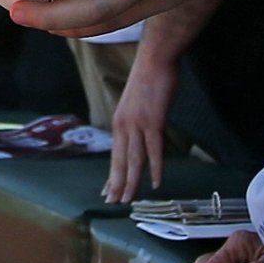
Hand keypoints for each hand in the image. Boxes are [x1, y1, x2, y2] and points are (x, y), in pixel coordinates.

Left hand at [105, 44, 177, 204]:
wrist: (155, 60)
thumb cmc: (149, 79)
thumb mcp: (136, 104)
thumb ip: (136, 121)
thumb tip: (139, 135)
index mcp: (119, 122)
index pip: (114, 155)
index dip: (112, 175)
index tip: (108, 191)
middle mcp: (124, 125)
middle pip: (120, 161)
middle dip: (117, 184)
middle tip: (114, 202)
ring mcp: (138, 124)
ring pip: (134, 160)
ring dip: (131, 182)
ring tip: (129, 199)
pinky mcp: (154, 121)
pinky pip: (154, 150)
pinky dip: (155, 168)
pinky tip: (155, 182)